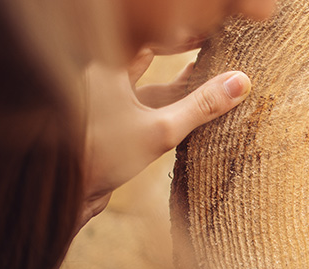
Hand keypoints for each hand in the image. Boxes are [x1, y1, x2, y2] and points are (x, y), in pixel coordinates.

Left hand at [81, 49, 250, 222]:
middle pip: (152, 59)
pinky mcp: (112, 124)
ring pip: (150, 85)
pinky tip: (191, 109)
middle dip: (184, 57)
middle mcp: (105, 79)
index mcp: (108, 66)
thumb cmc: (103, 157)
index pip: (154, 39)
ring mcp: (107, 102)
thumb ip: (201, 106)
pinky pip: (146, 105)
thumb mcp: (161, 130)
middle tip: (217, 54)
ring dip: (179, 85)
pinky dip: (168, 105)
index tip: (212, 34)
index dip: (184, 35)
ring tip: (213, 78)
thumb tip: (240, 83)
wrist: (67, 193)